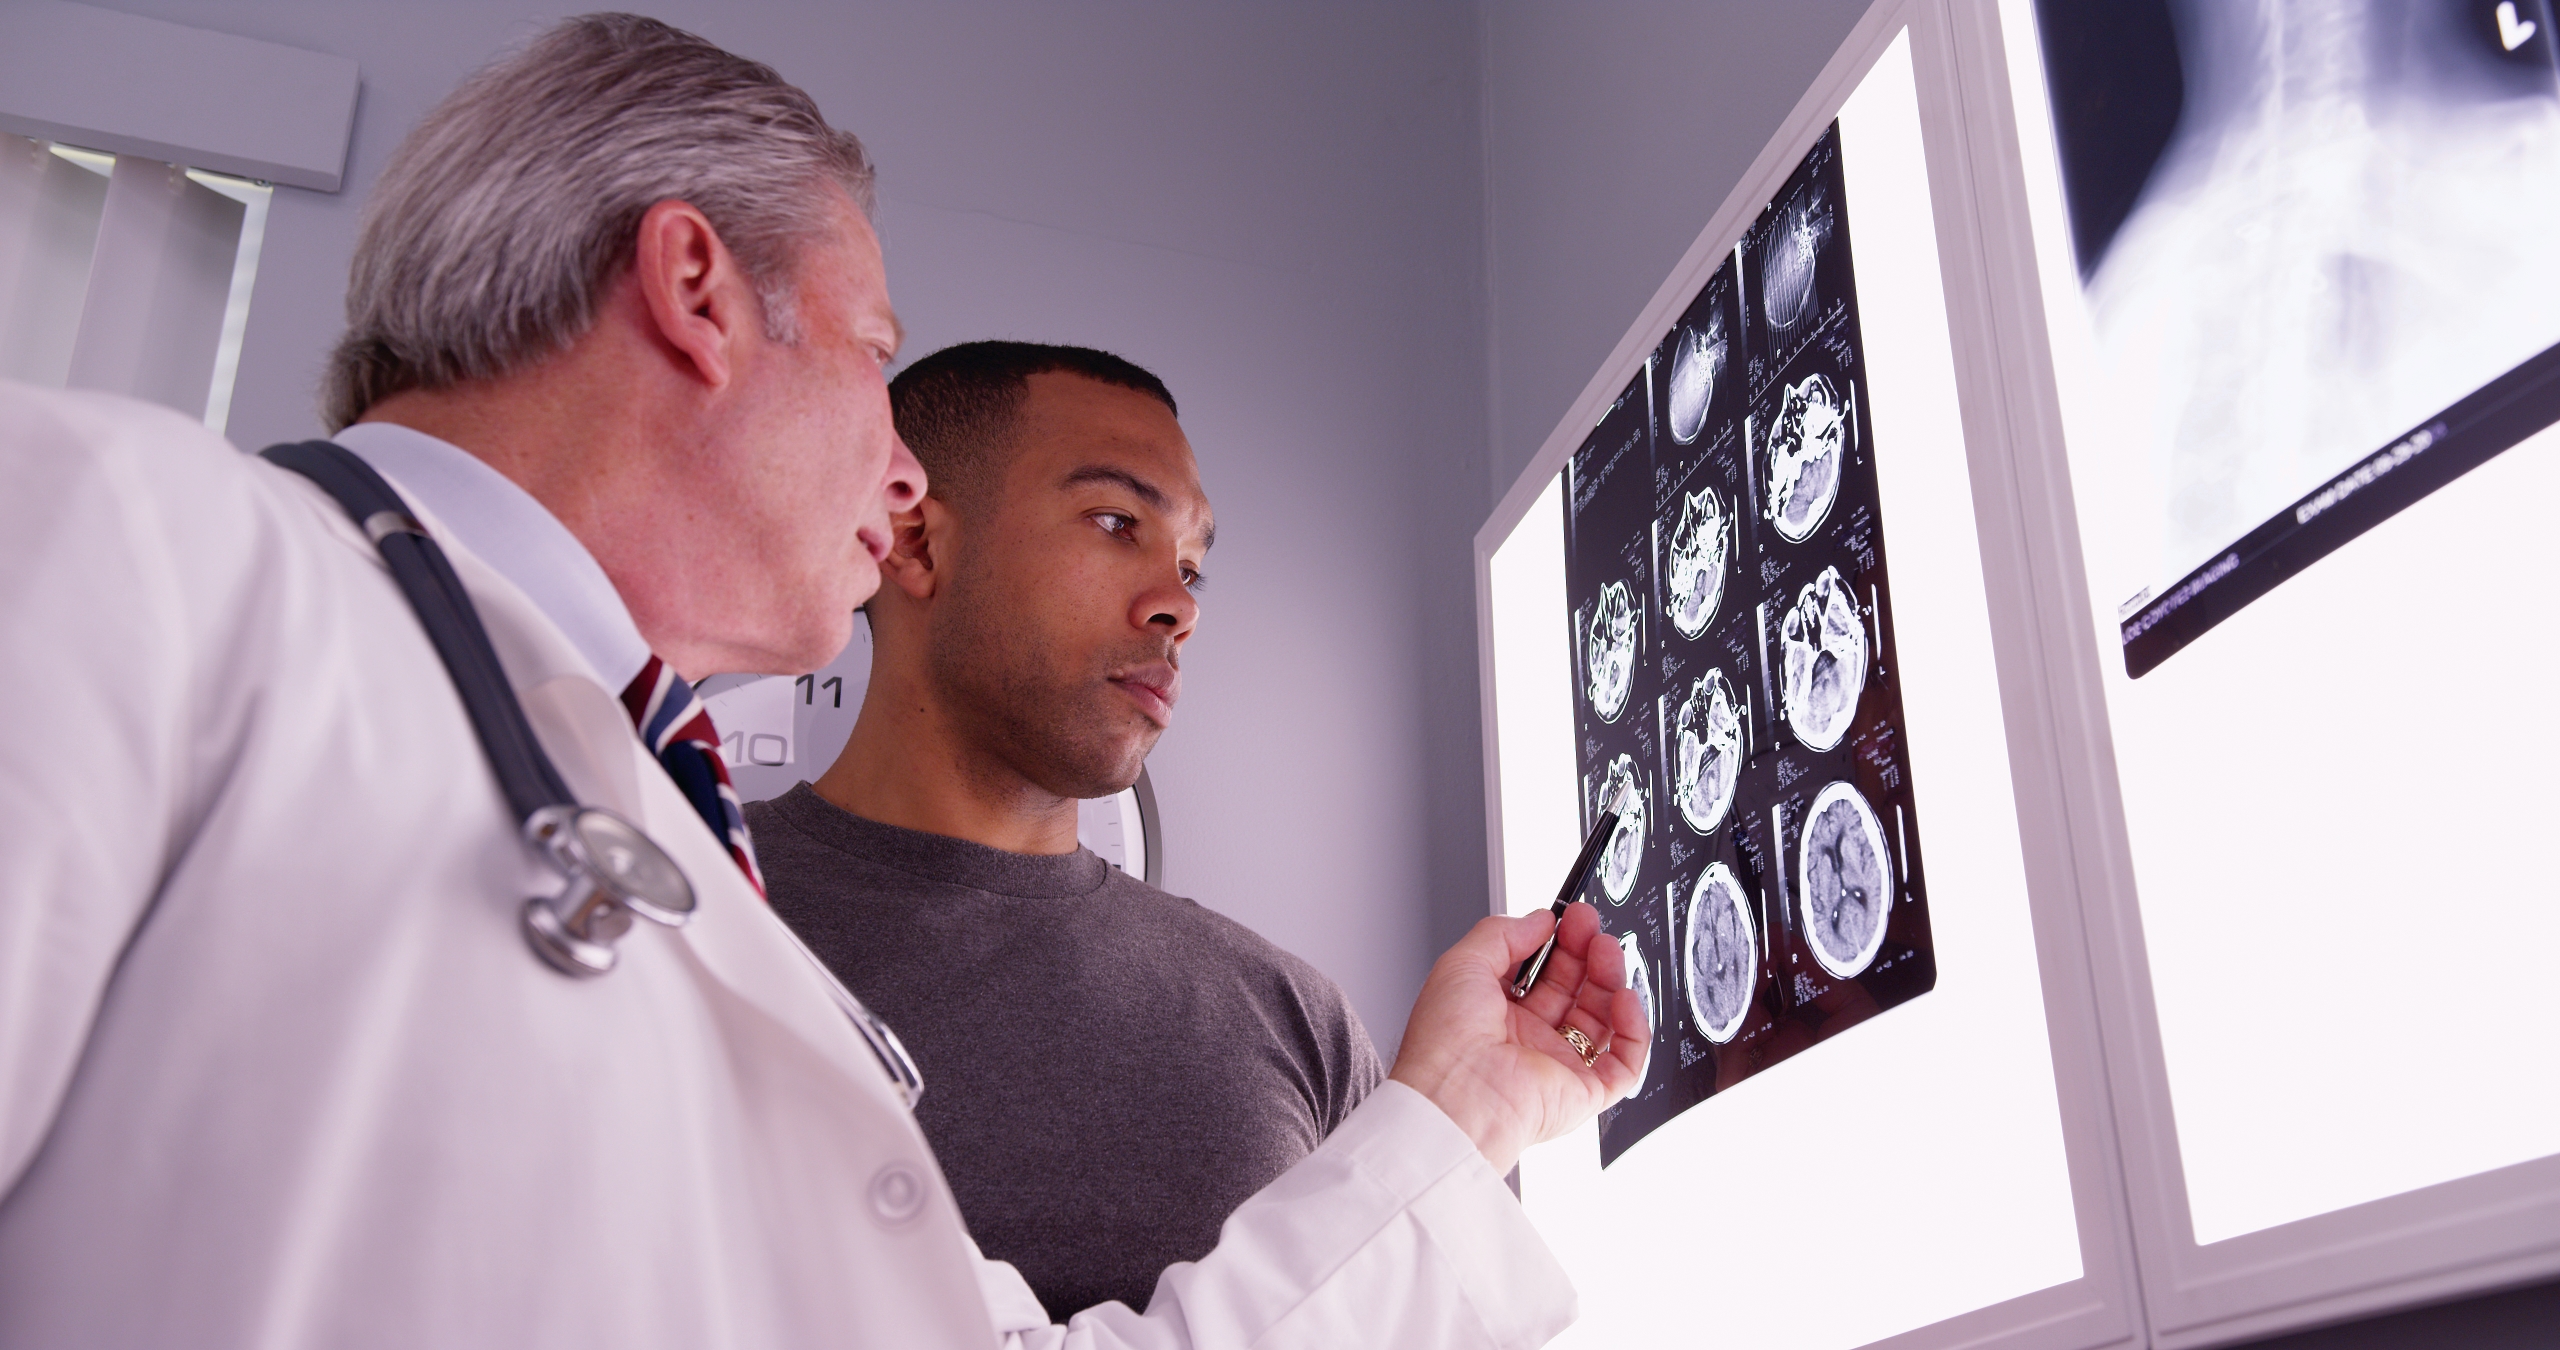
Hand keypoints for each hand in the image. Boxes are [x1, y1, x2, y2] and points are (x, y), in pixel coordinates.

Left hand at [1387, 902, 1647, 1173]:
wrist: (1453, 1098)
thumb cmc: (1444, 1042)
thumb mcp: (1462, 964)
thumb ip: (1502, 934)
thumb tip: (1539, 919)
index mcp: (1495, 1015)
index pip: (1541, 974)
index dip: (1559, 944)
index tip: (1569, 918)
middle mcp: (1527, 1042)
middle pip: (1573, 992)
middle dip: (1586, 955)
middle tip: (1591, 926)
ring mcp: (1556, 1067)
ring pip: (1601, 1020)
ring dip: (1610, 981)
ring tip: (1607, 950)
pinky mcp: (1583, 1094)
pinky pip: (1623, 1063)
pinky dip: (1633, 1030)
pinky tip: (1624, 998)